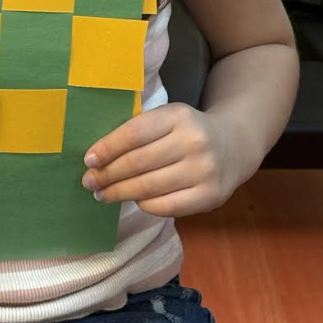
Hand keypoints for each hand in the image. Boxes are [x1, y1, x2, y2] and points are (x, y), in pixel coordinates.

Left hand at [82, 102, 242, 217]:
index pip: (134, 133)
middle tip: (89, 181)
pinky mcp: (210, 196)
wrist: (234, 144)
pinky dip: (143, 205)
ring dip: (120, 193)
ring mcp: (204, 171)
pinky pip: (166, 207)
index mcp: (178, 116)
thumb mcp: (169, 118)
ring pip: (149, 187)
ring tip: (102, 194)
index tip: (88, 160)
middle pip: (138, 163)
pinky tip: (133, 200)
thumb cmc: (188, 131)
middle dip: (108, 174)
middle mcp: (193, 142)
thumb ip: (140, 130)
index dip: (107, 148)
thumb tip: (97, 156)